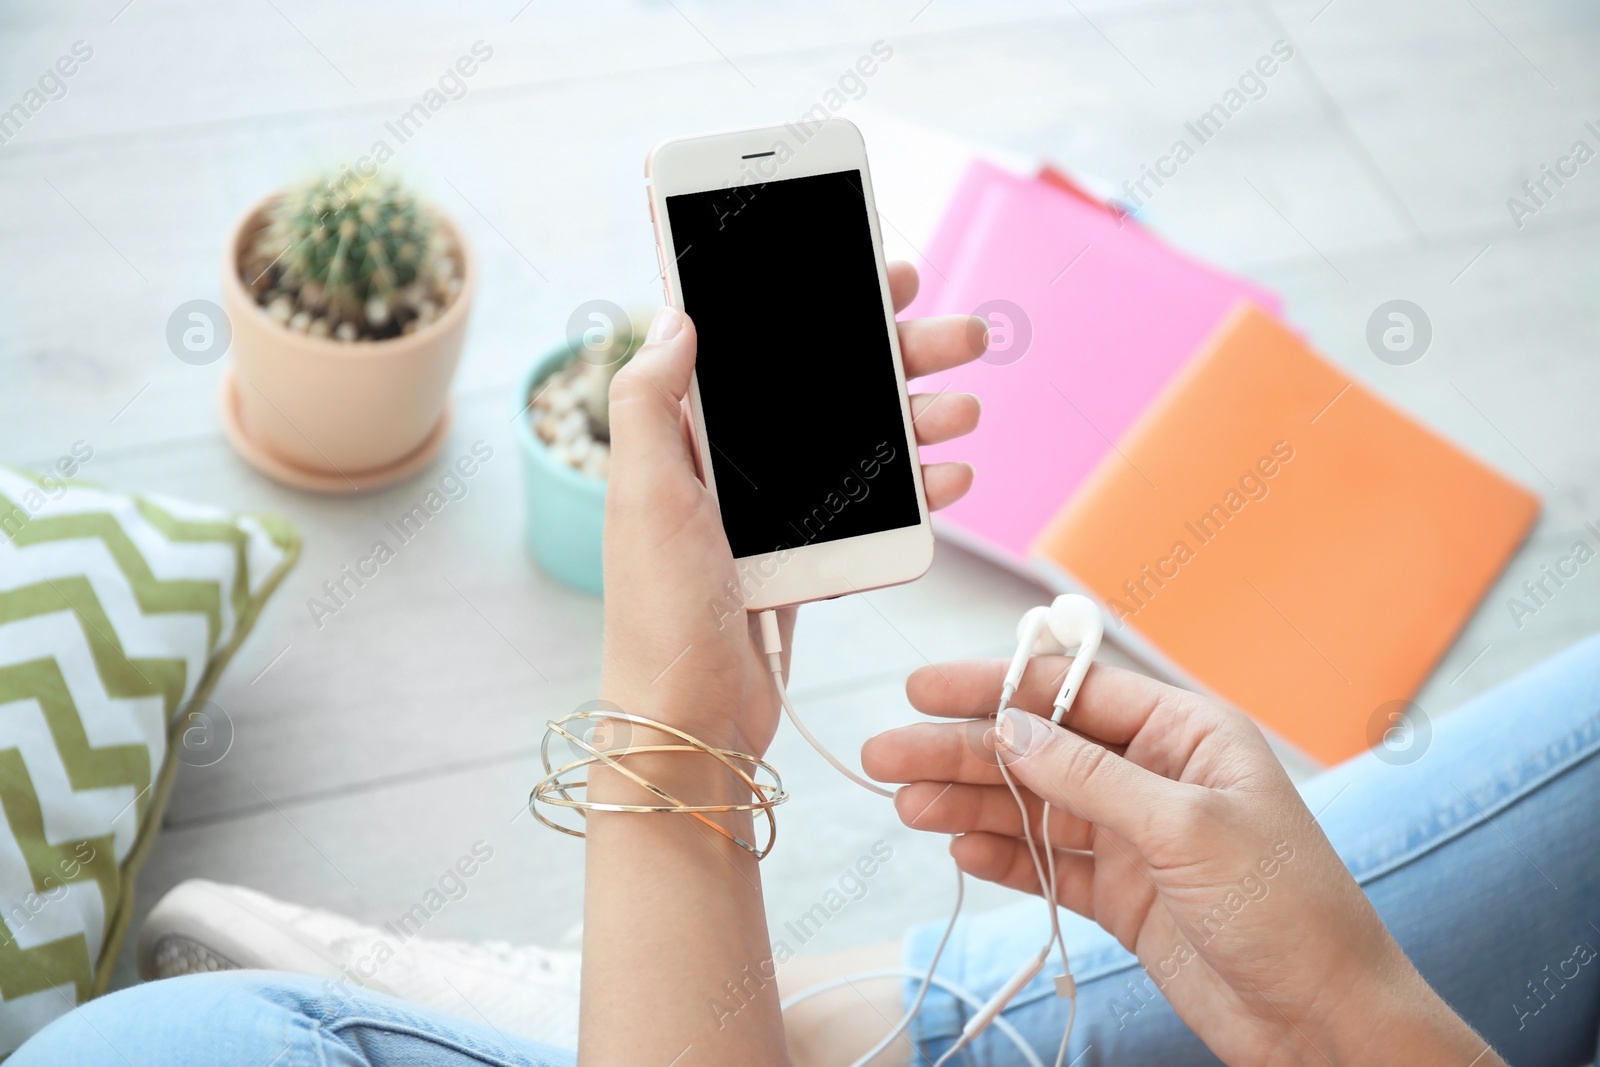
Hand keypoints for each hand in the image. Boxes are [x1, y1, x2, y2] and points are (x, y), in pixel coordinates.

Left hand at [600, 262, 985, 756]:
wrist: (690, 722)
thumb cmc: (658, 611)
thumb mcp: (643, 494)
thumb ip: (649, 400)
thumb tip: (675, 315)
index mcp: (691, 438)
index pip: (762, 349)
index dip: (818, 305)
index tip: (879, 277)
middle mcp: (735, 467)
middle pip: (828, 390)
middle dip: (897, 357)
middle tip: (960, 335)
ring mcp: (776, 514)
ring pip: (863, 447)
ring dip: (919, 420)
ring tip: (965, 407)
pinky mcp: (807, 560)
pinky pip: (873, 511)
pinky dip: (916, 493)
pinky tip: (952, 479)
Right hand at [861, 660, 1499, 1065]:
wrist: (1325, 1022)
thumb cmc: (1288, 911)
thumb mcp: (1186, 829)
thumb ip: (1091, 778)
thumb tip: (1012, 727)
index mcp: (1187, 735)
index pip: (1074, 691)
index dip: (995, 686)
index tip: (926, 689)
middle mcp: (1156, 776)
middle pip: (1040, 750)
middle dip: (962, 751)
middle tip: (887, 755)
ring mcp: (1137, 837)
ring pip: (1034, 808)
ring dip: (969, 805)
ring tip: (904, 805)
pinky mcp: (1125, 895)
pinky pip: (1049, 864)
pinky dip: (1004, 857)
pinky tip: (960, 849)